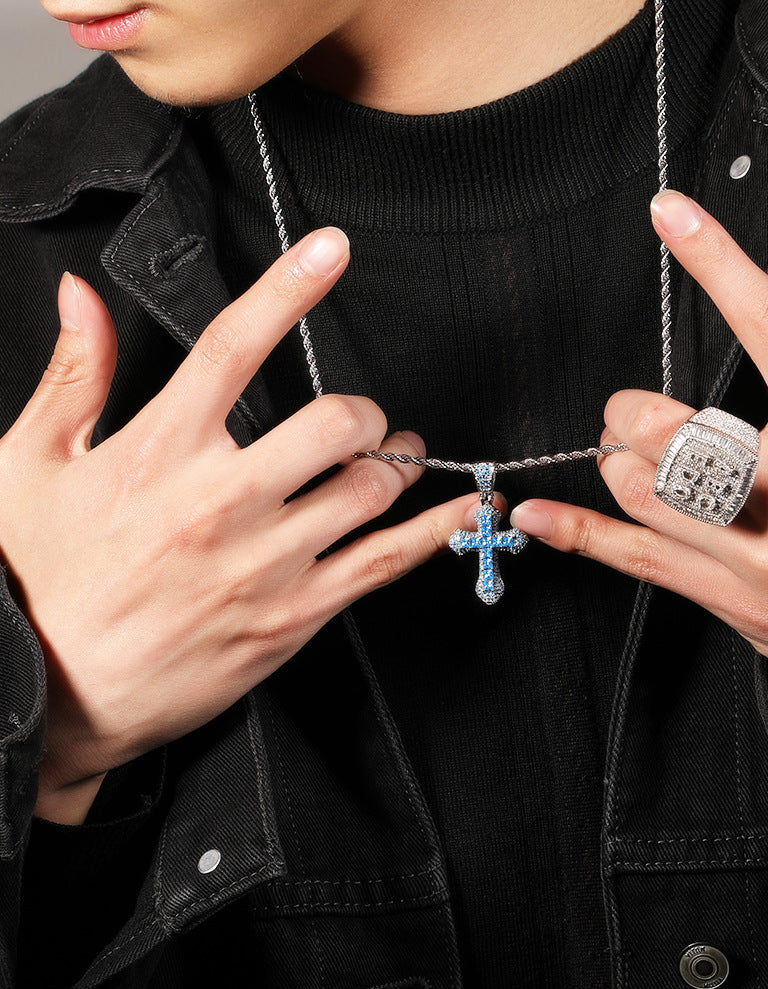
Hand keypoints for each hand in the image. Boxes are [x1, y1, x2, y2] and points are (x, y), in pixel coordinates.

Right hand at [0, 228, 475, 823]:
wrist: (48, 695)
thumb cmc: (40, 581)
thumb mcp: (30, 468)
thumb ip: (73, 377)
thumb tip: (80, 298)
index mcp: (158, 451)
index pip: (235, 346)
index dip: (289, 288)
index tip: (331, 250)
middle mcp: (222, 501)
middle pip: (335, 422)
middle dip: (361, 411)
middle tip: (360, 420)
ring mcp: (266, 562)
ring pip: (370, 489)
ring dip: (394, 462)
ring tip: (391, 458)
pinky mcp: (295, 614)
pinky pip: (387, 561)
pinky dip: (436, 529)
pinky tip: (462, 509)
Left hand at [511, 191, 767, 739]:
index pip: (766, 323)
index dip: (713, 260)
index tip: (670, 216)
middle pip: (667, 427)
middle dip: (631, 410)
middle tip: (632, 411)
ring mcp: (757, 552)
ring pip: (643, 493)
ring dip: (614, 461)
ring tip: (622, 453)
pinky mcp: (738, 603)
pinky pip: (642, 564)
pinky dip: (581, 536)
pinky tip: (538, 518)